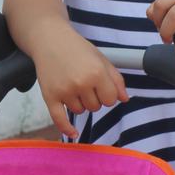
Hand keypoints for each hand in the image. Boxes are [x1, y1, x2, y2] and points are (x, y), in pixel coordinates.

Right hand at [32, 24, 126, 139]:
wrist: (50, 40)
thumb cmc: (78, 49)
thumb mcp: (101, 59)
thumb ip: (116, 79)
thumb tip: (124, 99)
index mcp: (97, 73)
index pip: (110, 100)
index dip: (107, 94)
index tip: (100, 86)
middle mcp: (81, 83)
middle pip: (95, 107)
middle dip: (93, 98)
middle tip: (83, 81)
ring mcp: (64, 91)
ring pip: (80, 111)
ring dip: (79, 103)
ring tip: (72, 85)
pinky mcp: (50, 96)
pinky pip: (59, 119)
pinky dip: (67, 128)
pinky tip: (73, 134)